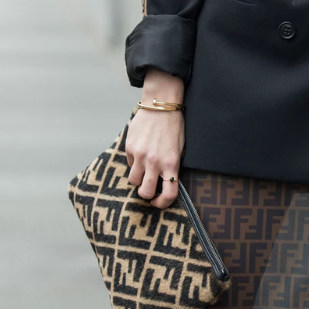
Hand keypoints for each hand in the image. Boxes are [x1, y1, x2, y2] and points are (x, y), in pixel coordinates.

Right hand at [125, 69, 184, 208]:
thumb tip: (164, 184)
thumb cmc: (174, 127)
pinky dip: (134, 162)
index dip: (163, 203)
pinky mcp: (129, 147)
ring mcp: (140, 155)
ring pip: (133, 180)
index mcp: (171, 164)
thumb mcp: (180, 149)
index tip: (159, 203)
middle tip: (149, 189)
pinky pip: (129, 163)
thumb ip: (172, 167)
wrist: (161, 104)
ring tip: (143, 170)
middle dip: (146, 194)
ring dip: (138, 179)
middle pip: (145, 192)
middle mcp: (154, 162)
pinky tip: (141, 152)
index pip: (168, 193)